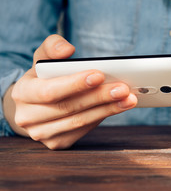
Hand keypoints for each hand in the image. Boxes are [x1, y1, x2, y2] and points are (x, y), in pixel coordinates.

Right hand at [5, 35, 136, 149]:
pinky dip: (103, 117)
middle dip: (99, 97)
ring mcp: (42, 134)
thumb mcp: (43, 58)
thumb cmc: (44, 78)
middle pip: (69, 108)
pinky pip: (83, 131)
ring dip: (107, 110)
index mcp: (23, 93)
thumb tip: (67, 49)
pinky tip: (118, 107)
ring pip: (79, 122)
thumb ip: (52, 47)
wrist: (35, 105)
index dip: (75, 84)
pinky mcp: (57, 143)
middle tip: (123, 88)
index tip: (100, 75)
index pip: (49, 91)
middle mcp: (28, 117)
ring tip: (128, 98)